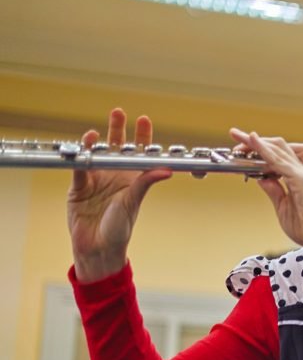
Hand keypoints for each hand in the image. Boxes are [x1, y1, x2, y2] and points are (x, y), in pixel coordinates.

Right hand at [67, 108, 172, 281]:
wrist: (99, 248)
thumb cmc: (120, 228)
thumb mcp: (134, 201)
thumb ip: (146, 182)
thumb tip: (167, 170)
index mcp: (132, 178)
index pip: (138, 153)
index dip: (141, 136)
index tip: (144, 118)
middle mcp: (114, 175)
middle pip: (116, 147)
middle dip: (118, 129)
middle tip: (119, 112)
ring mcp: (95, 180)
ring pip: (95, 154)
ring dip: (95, 142)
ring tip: (95, 131)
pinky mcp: (78, 187)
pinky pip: (78, 169)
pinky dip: (79, 158)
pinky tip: (82, 147)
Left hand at [229, 128, 302, 254]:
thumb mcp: (283, 208)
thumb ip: (274, 191)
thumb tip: (263, 179)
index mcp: (296, 179)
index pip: (276, 157)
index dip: (258, 150)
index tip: (241, 150)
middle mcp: (299, 172)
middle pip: (276, 147)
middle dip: (253, 141)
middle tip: (235, 137)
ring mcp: (300, 173)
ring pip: (276, 148)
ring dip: (255, 142)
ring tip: (238, 136)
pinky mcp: (299, 178)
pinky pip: (277, 159)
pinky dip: (263, 149)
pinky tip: (253, 141)